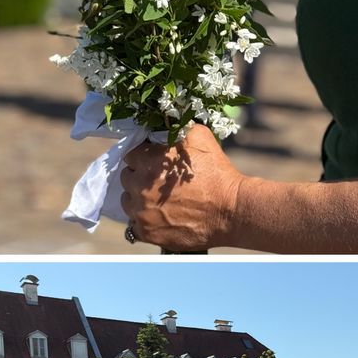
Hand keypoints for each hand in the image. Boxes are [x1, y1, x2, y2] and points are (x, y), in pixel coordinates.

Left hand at [120, 126, 243, 251]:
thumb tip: (161, 125)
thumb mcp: (200, 138)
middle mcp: (140, 186)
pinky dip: (144, 220)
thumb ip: (175, 130)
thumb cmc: (217, 173)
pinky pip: (134, 224)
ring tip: (160, 200)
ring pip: (127, 201)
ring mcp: (141, 212)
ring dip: (138, 199)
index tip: (153, 161)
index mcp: (149, 161)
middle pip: (127, 177)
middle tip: (159, 181)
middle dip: (139, 176)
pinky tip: (161, 216)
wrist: (231, 212)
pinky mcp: (145, 232)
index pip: (131, 154)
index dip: (143, 156)